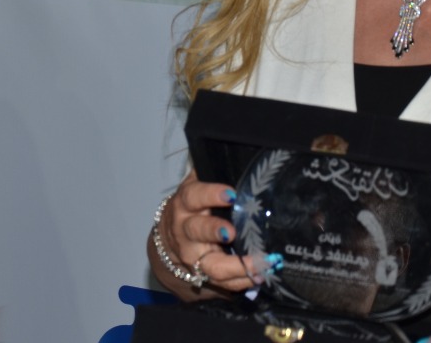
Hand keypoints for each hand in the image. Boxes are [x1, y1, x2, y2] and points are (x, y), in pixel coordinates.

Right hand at [150, 169, 280, 298]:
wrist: (168, 240)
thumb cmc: (191, 207)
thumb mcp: (195, 186)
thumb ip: (209, 170)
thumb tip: (235, 148)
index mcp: (185, 203)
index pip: (194, 196)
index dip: (211, 194)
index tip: (231, 193)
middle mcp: (185, 230)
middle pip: (197, 231)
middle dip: (214, 231)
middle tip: (232, 232)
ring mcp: (193, 256)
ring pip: (211, 265)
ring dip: (236, 266)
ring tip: (260, 264)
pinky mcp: (202, 275)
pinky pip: (223, 282)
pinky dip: (243, 281)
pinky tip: (262, 276)